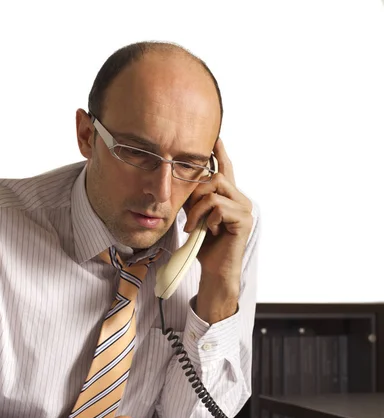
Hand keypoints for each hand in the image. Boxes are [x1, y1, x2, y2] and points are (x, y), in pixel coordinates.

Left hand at [184, 138, 253, 322]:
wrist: (215, 271)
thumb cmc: (205, 247)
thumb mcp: (195, 217)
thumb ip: (194, 199)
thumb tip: (182, 180)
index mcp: (229, 197)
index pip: (225, 168)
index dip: (220, 151)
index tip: (214, 136)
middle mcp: (240, 199)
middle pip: (214, 176)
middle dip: (195, 193)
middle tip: (188, 217)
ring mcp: (244, 208)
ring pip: (214, 190)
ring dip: (197, 209)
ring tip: (193, 227)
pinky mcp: (243, 219)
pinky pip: (218, 206)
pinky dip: (206, 218)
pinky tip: (208, 232)